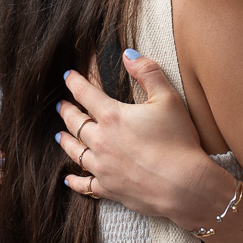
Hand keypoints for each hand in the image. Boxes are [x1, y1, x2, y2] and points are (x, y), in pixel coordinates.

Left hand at [56, 50, 210, 217]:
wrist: (184, 186)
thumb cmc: (178, 141)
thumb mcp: (168, 98)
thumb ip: (148, 72)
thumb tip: (128, 54)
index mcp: (112, 116)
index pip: (85, 93)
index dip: (74, 82)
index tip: (67, 76)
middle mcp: (101, 141)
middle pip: (75, 123)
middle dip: (66, 112)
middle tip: (60, 106)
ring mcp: (102, 167)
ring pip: (75, 152)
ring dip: (66, 142)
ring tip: (59, 136)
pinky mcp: (109, 189)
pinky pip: (85, 185)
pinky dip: (75, 181)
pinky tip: (69, 179)